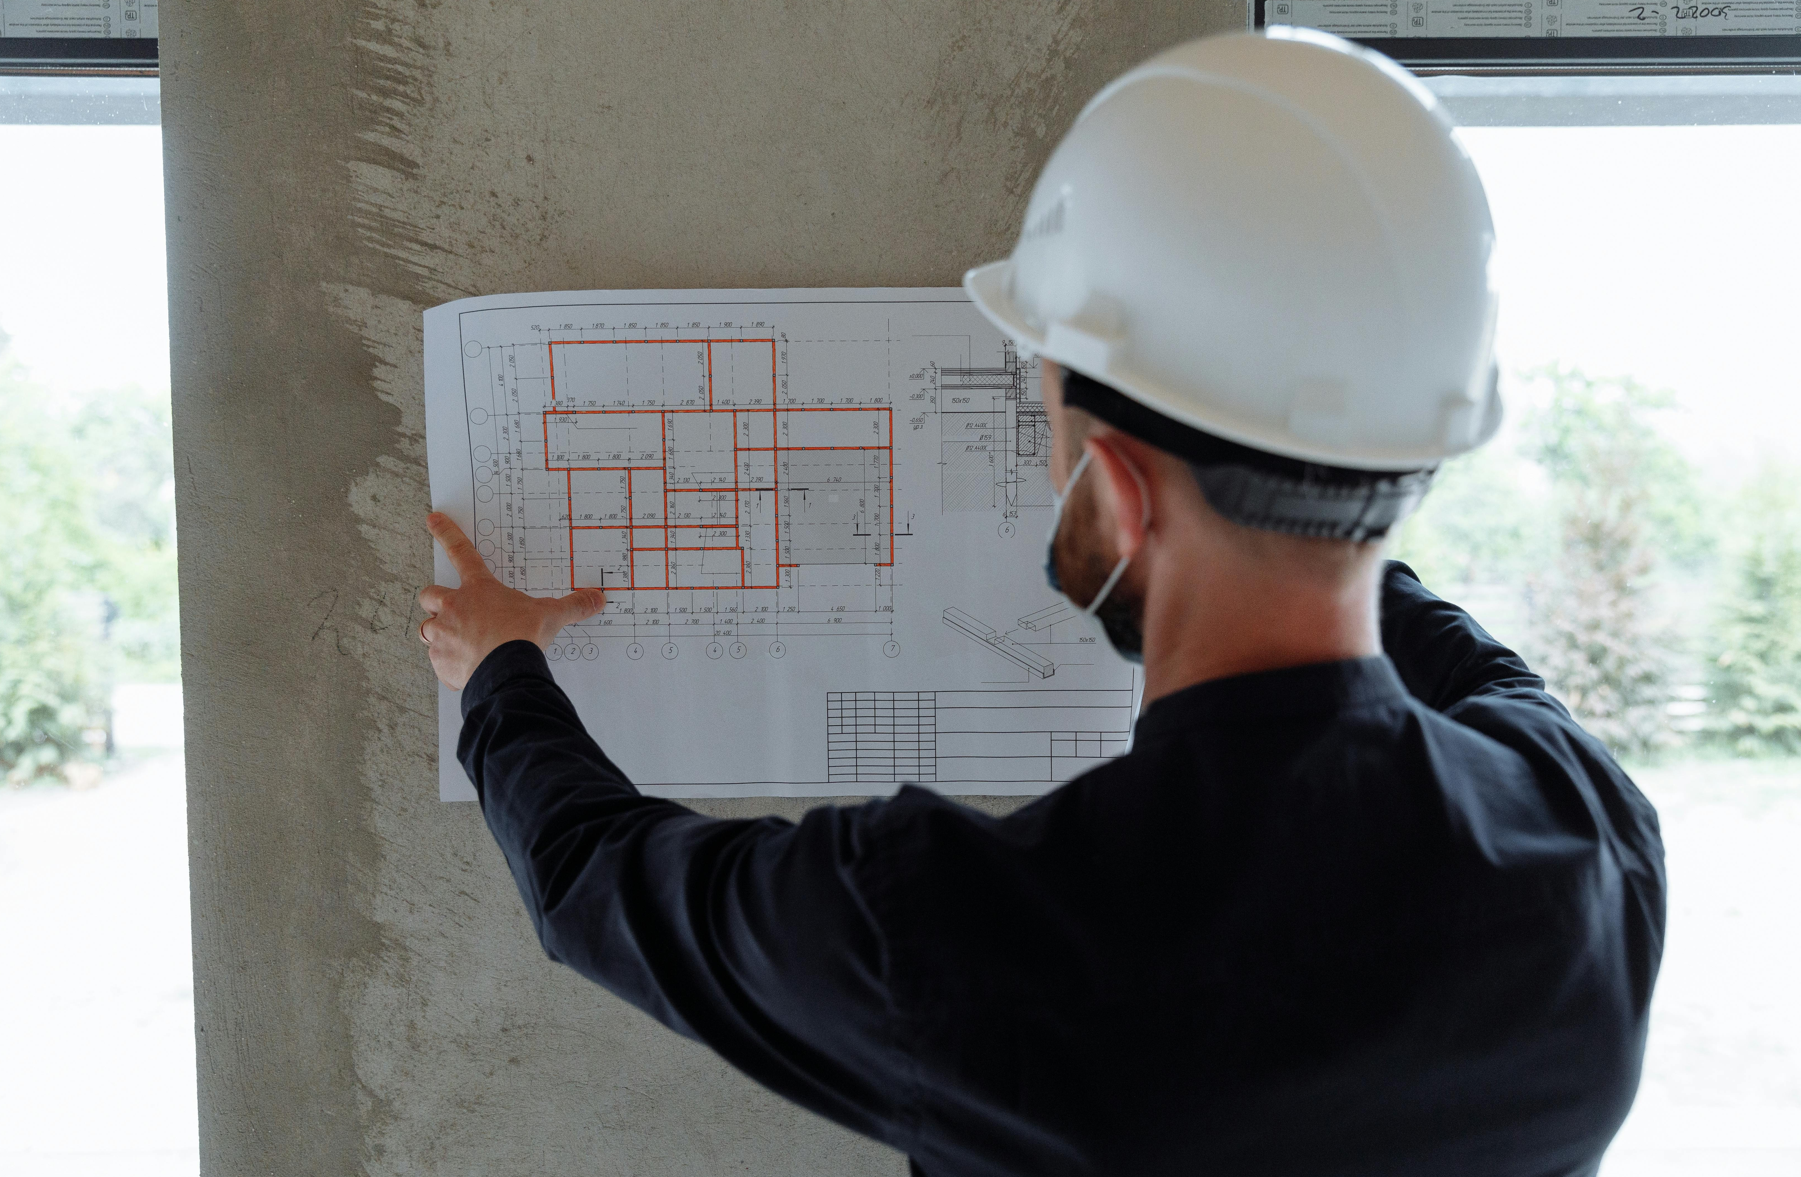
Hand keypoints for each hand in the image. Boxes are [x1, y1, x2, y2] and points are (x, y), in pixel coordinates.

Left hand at [418, 512, 604, 688]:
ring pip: (427, 629)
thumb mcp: (550, 616)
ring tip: (460, 645)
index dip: (447, 533)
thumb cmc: (522, 637)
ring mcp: (444, 636)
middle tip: (448, 611)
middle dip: (435, 601)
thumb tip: (597, 598)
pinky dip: (448, 664)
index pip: (461, 553)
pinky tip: (466, 669)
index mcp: (478, 590)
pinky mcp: (441, 662)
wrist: (506, 671)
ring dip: (439, 635)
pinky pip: (438, 662)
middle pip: (429, 595)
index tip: (433, 520)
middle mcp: (454, 608)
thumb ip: (572, 606)